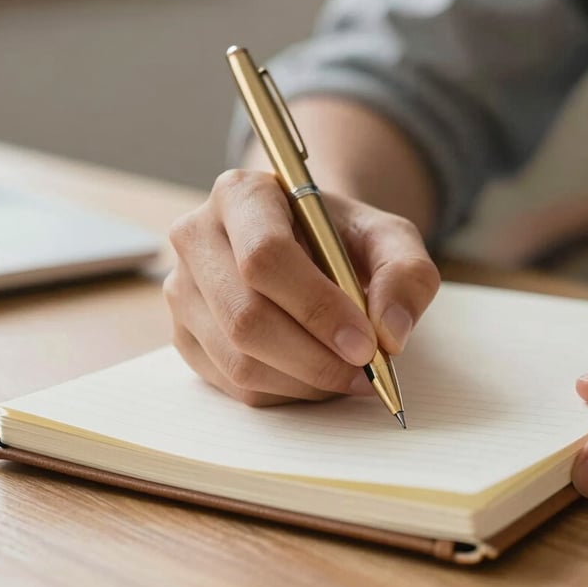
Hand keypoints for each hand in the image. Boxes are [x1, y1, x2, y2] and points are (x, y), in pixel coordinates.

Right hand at [164, 169, 439, 405]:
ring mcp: (181, 289)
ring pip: (237, 360)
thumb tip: (390, 332)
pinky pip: (231, 384)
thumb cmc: (341, 239)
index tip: (365, 343)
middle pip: (245, 317)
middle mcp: (197, 236)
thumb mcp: (389, 238)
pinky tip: (315, 374)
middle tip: (365, 371)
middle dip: (315, 358)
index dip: (317, 308)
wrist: (305, 245)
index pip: (265, 257)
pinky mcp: (183, 334)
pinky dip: (284, 392)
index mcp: (241, 194)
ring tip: (347, 373)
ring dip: (304, 381)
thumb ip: (406, 274)